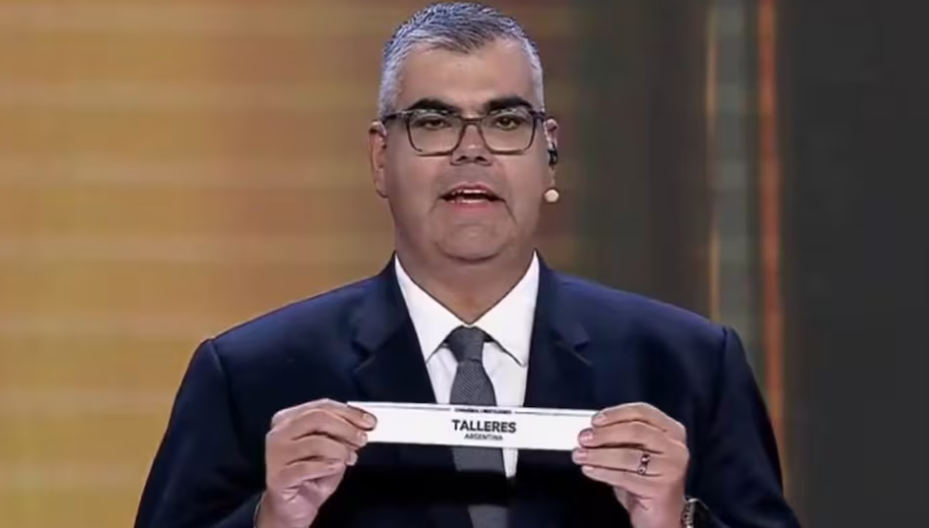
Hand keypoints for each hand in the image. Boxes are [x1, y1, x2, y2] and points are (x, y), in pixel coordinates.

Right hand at [256, 399, 375, 527]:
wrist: (293, 509)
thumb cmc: (312, 476)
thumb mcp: (332, 450)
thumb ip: (342, 434)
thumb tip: (362, 425)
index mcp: (289, 419)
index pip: (322, 406)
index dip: (349, 412)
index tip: (369, 421)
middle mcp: (278, 433)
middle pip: (317, 418)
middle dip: (346, 428)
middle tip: (362, 439)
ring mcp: (275, 455)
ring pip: (314, 442)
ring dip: (340, 449)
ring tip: (350, 458)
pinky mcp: (278, 476)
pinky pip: (306, 467)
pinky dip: (327, 466)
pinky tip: (337, 467)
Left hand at [573, 403, 688, 527]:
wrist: (662, 514)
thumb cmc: (646, 479)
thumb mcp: (637, 451)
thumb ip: (621, 437)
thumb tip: (591, 430)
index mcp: (672, 431)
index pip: (643, 412)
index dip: (616, 414)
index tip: (595, 420)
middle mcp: (675, 447)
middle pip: (635, 430)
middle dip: (604, 434)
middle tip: (583, 438)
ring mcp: (671, 468)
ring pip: (627, 455)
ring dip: (598, 454)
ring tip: (580, 455)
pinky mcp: (661, 489)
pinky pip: (624, 476)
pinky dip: (602, 471)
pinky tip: (590, 469)